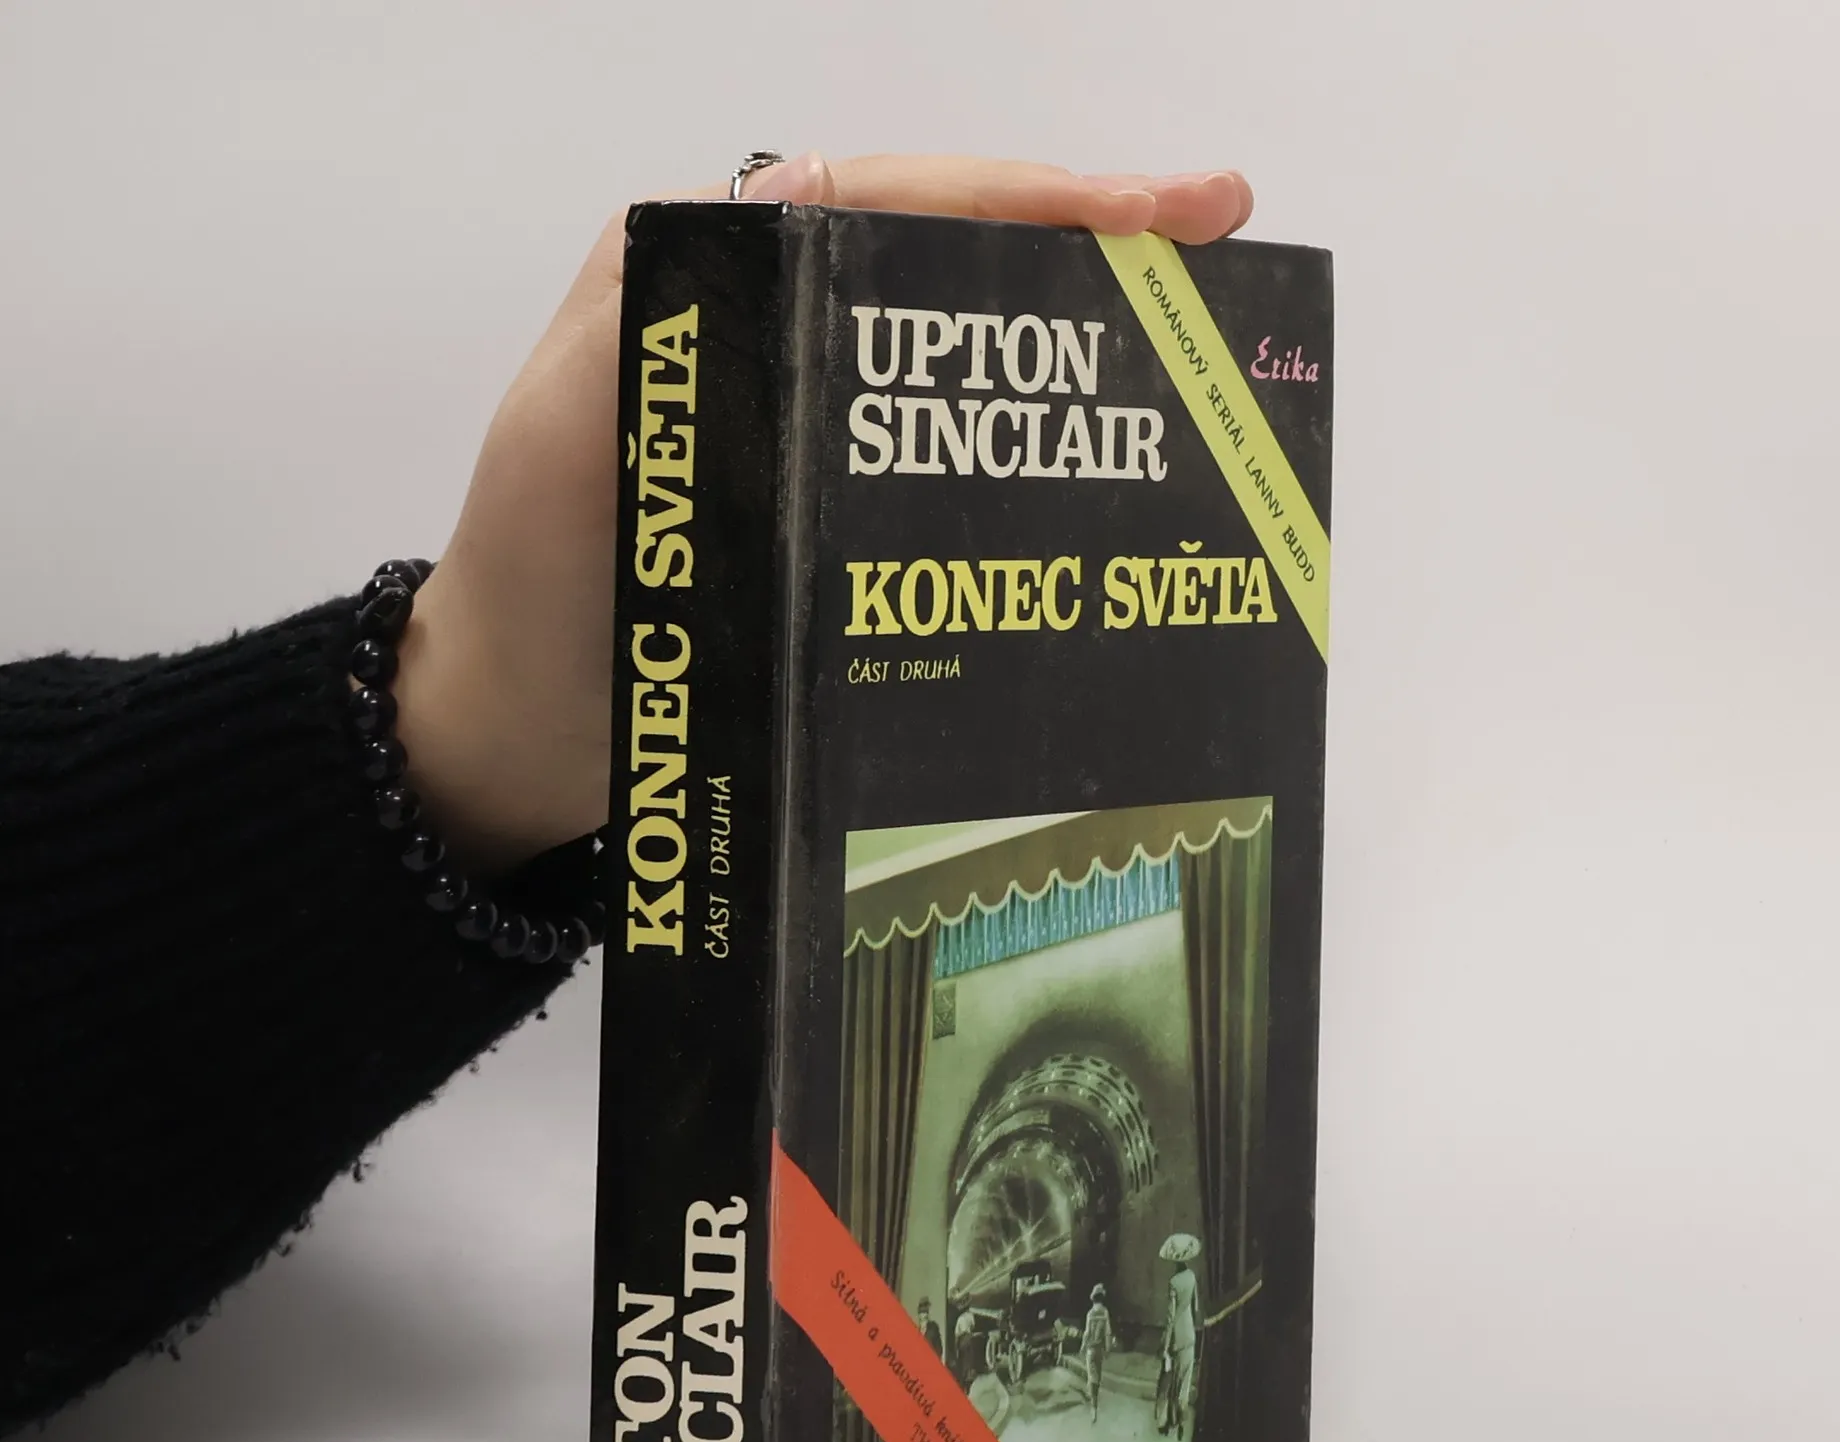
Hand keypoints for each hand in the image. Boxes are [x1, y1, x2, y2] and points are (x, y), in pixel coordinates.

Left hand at [396, 154, 1253, 870]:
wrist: (514, 739)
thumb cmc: (533, 594)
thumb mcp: (570, 434)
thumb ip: (667, 315)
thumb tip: (819, 194)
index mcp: (706, 272)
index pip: (891, 200)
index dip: (1031, 198)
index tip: (1162, 216)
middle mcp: (765, 323)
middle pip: (946, 260)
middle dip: (1082, 250)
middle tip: (1215, 263)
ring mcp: (802, 413)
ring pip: (955, 351)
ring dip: (1069, 344)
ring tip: (1192, 358)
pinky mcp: (822, 499)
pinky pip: (937, 447)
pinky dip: (1021, 445)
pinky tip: (1099, 468)